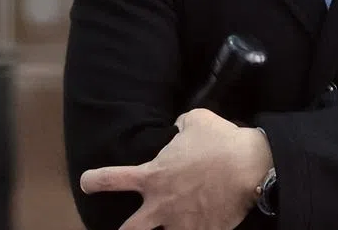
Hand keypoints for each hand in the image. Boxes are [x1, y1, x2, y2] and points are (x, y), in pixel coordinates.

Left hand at [79, 109, 272, 229]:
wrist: (251, 166)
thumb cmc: (221, 141)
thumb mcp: (196, 120)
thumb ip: (180, 126)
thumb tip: (178, 130)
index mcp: (154, 176)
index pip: (113, 180)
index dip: (95, 181)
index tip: (86, 182)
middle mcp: (161, 205)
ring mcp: (181, 223)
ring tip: (166, 228)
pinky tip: (200, 226)